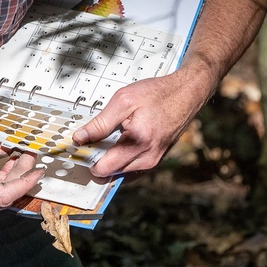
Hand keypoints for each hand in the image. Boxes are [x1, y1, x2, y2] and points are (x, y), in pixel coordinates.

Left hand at [72, 68, 208, 177]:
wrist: (185, 94)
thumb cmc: (157, 94)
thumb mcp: (123, 101)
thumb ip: (100, 123)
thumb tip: (80, 139)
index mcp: (138, 143)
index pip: (103, 168)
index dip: (88, 158)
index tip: (81, 147)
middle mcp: (147, 158)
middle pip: (110, 172)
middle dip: (98, 158)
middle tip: (94, 138)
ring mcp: (152, 162)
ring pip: (119, 172)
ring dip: (109, 158)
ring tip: (109, 137)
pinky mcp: (154, 161)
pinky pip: (129, 168)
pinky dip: (120, 158)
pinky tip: (119, 142)